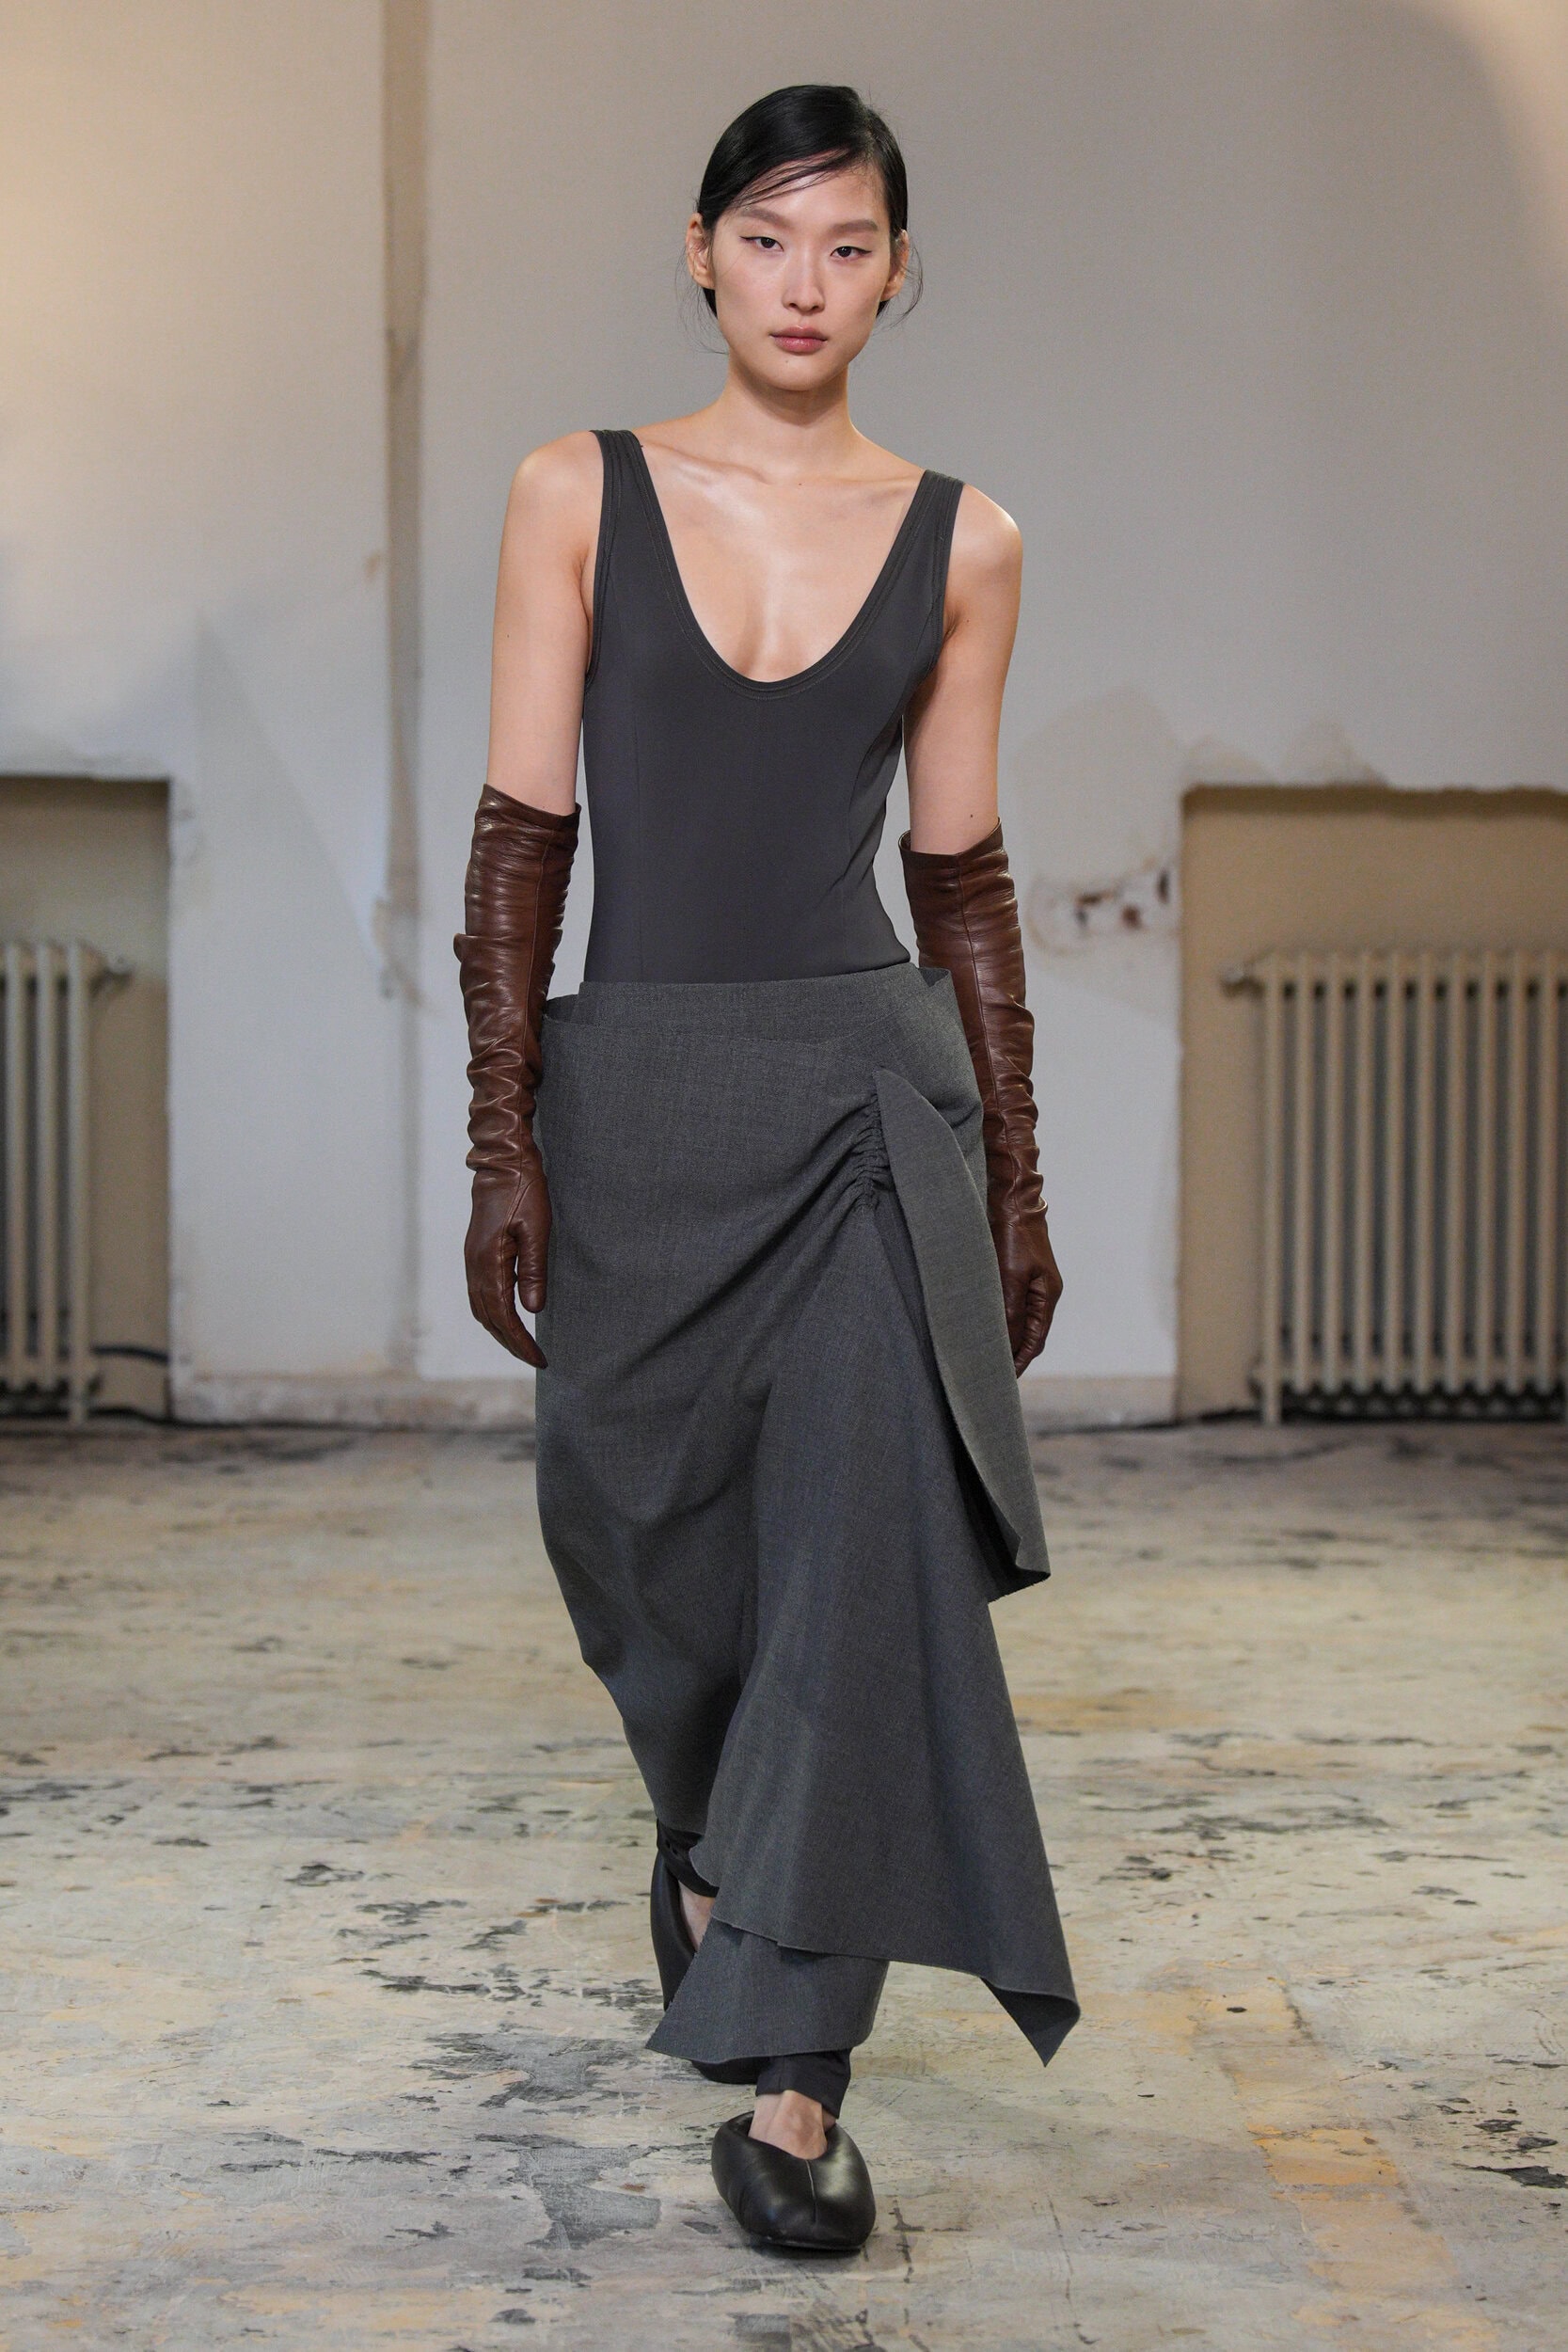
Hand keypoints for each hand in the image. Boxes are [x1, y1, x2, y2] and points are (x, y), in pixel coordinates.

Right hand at [464, 1148, 550, 1366]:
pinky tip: (509, 1316)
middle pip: (489, 1318)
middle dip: (511, 1342)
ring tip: (523, 1344)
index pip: (504, 1316)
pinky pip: (480, 1294)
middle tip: (535, 1358)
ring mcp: (472, 1259)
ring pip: (481, 1308)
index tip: (540, 1358)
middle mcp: (475, 1265)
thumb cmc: (524, 1191)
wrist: (502, 1162)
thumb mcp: (537, 1229)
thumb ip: (533, 1270)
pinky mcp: (476, 1253)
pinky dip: (494, 1313)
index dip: (521, 1341)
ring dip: (500, 1330)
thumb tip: (532, 1309)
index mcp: (489, 1262)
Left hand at [992, 1203, 1061, 1376]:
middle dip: (1015, 1354)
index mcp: (1047, 1296)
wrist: (1013, 1202)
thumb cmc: (1014, 1237)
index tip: (1007, 1379)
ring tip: (989, 1355)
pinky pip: (1013, 1306)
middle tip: (995, 1373)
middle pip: (1030, 1334)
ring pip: (1021, 1320)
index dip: (1021, 1360)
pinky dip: (1003, 1320)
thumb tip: (1007, 1343)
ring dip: (1007, 1338)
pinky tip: (988, 1326)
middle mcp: (1044, 1293)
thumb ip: (1010, 1311)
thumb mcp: (1010, 1277)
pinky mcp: (1020, 1274)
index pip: (1035, 1340)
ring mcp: (1033, 1284)